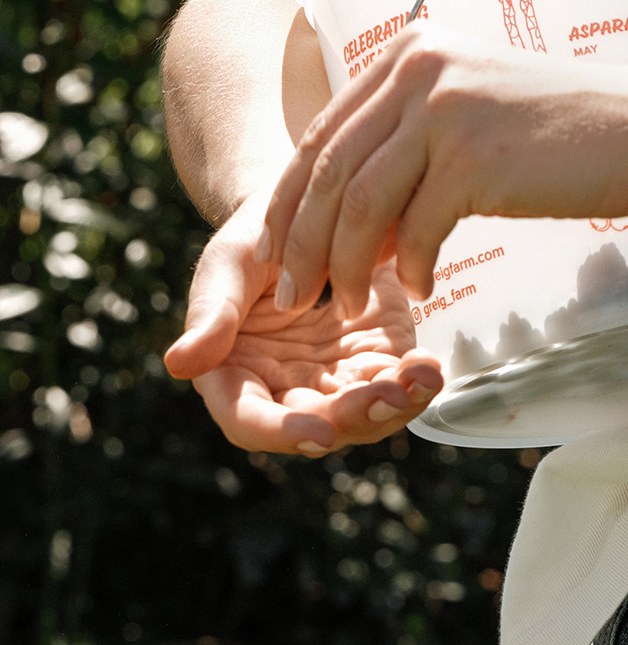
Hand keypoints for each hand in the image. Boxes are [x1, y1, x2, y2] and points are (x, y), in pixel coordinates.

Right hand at [165, 182, 444, 453]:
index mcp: (235, 377)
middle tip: (391, 395)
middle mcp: (285, 390)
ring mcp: (331, 377)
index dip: (283, 431)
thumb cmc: (250, 243)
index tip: (320, 432)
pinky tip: (430, 367)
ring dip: (394, 403)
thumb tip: (180, 363)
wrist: (303, 212)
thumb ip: (211, 314)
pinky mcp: (371, 354)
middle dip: (355, 416)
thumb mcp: (226, 267)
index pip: (252, 421)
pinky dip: (412, 380)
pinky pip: (393, 379)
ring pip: (362, 411)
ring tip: (423, 379)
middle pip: (318, 424)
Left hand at [255, 34, 627, 325]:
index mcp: (409, 51)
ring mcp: (446, 109)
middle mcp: (419, 68)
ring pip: (358, 205)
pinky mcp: (475, 157)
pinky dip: (411, 270)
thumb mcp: (467, 110)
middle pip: (326, 171)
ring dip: (346, 268)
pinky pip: (415, 231)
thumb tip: (340, 219)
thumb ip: (404, 144)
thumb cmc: (557, 127)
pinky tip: (422, 289)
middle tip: (292, 297)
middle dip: (300, 244)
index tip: (276, 252)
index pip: (321, 133)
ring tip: (349, 307)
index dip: (288, 201)